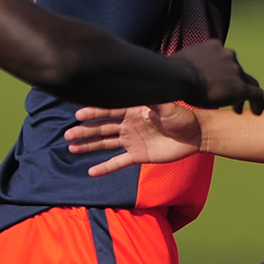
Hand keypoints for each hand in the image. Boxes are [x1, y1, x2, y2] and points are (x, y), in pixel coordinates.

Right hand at [66, 102, 202, 175]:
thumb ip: (155, 100)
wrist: (195, 135)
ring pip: (105, 143)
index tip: (78, 115)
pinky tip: (91, 172)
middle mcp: (128, 124)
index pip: (109, 111)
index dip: (94, 112)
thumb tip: (142, 91)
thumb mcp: (169, 105)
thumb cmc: (183, 116)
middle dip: (85, 131)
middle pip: (102, 128)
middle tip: (68, 135)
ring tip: (71, 148)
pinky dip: (105, 167)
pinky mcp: (138, 156)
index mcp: (133, 110)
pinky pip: (118, 162)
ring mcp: (132, 140)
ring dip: (89, 146)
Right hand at [175, 40, 263, 113]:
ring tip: (238, 110)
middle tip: (230, 97)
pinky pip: (257, 95)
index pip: (224, 58)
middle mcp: (228, 55)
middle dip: (234, 83)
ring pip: (248, 82)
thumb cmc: (170, 72)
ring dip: (243, 95)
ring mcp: (235, 70)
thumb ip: (183, 66)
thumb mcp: (177, 63)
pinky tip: (256, 113)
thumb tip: (169, 72)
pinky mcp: (240, 87)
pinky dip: (258, 104)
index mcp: (213, 46)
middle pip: (238, 70)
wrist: (177, 76)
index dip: (224, 72)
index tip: (218, 84)